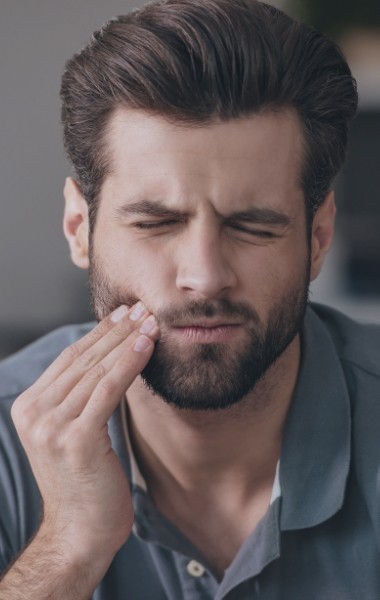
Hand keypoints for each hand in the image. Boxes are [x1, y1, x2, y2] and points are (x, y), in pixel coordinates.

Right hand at [11, 302, 158, 564]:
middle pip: (82, 360)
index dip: (99, 334)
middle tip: (142, 309)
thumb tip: (109, 358)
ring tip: (150, 322)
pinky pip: (108, 389)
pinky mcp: (76, 439)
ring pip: (96, 370)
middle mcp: (34, 413)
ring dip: (127, 342)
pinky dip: (129, 364)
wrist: (80, 534)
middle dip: (116, 331)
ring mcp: (52, 426)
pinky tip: (146, 345)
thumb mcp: (74, 432)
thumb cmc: (86, 482)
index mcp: (29, 407)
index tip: (124, 314)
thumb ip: (80, 398)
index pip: (69, 359)